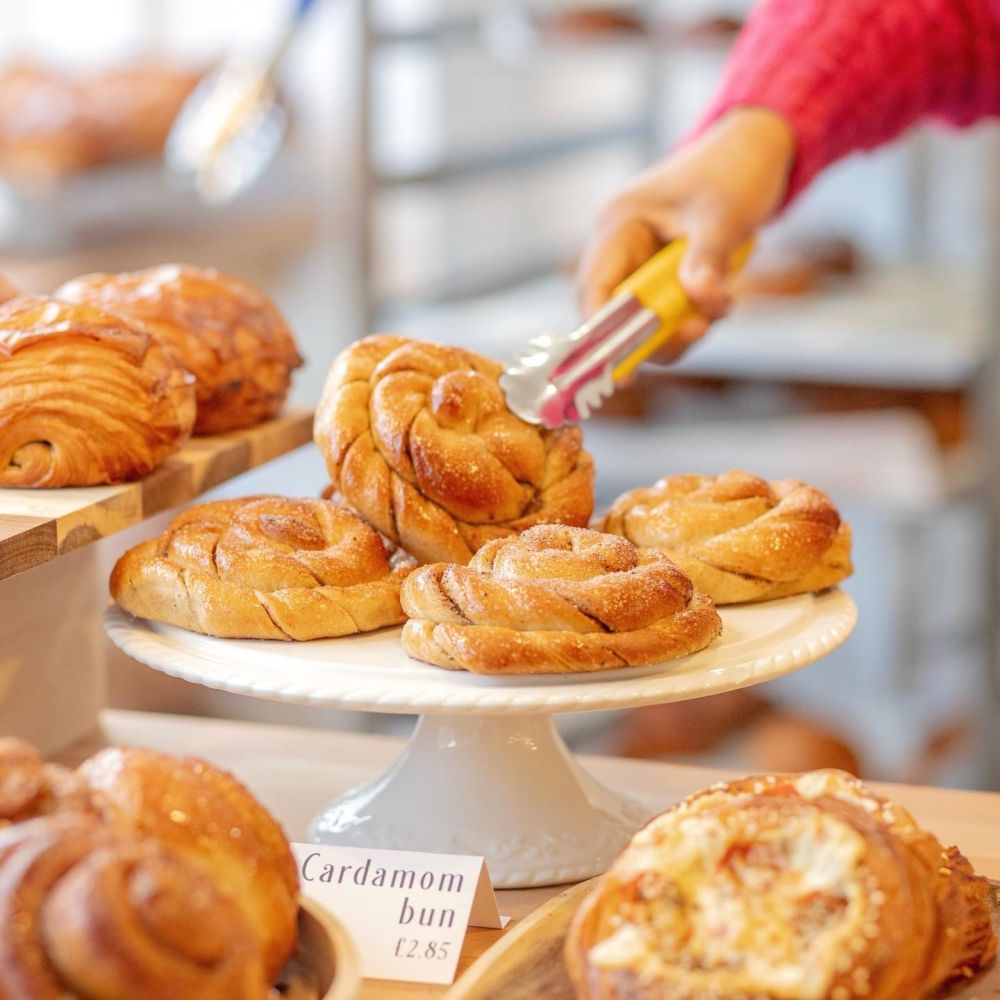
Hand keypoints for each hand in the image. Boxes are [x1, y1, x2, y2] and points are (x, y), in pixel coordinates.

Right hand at [578, 107, 795, 361]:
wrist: (760, 151)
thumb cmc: (735, 170)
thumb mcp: (724, 215)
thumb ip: (708, 261)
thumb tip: (700, 305)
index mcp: (619, 224)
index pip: (595, 289)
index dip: (600, 334)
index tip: (618, 370)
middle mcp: (622, 247)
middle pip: (616, 314)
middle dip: (652, 334)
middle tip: (693, 336)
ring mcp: (643, 263)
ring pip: (645, 321)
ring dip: (680, 328)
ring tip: (717, 313)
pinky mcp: (665, 276)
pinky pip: (670, 314)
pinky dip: (695, 318)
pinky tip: (722, 301)